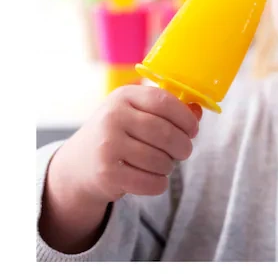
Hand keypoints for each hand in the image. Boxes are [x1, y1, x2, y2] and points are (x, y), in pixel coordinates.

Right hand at [47, 84, 201, 205]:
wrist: (79, 165)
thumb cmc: (118, 133)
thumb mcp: (137, 113)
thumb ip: (168, 110)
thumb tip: (198, 111)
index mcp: (123, 95)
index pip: (163, 101)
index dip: (185, 117)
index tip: (193, 129)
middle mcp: (113, 117)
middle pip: (164, 132)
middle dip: (183, 145)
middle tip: (185, 151)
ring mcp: (108, 145)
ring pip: (159, 159)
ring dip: (169, 166)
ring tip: (165, 164)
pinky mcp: (107, 174)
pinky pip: (149, 182)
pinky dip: (159, 183)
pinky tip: (155, 178)